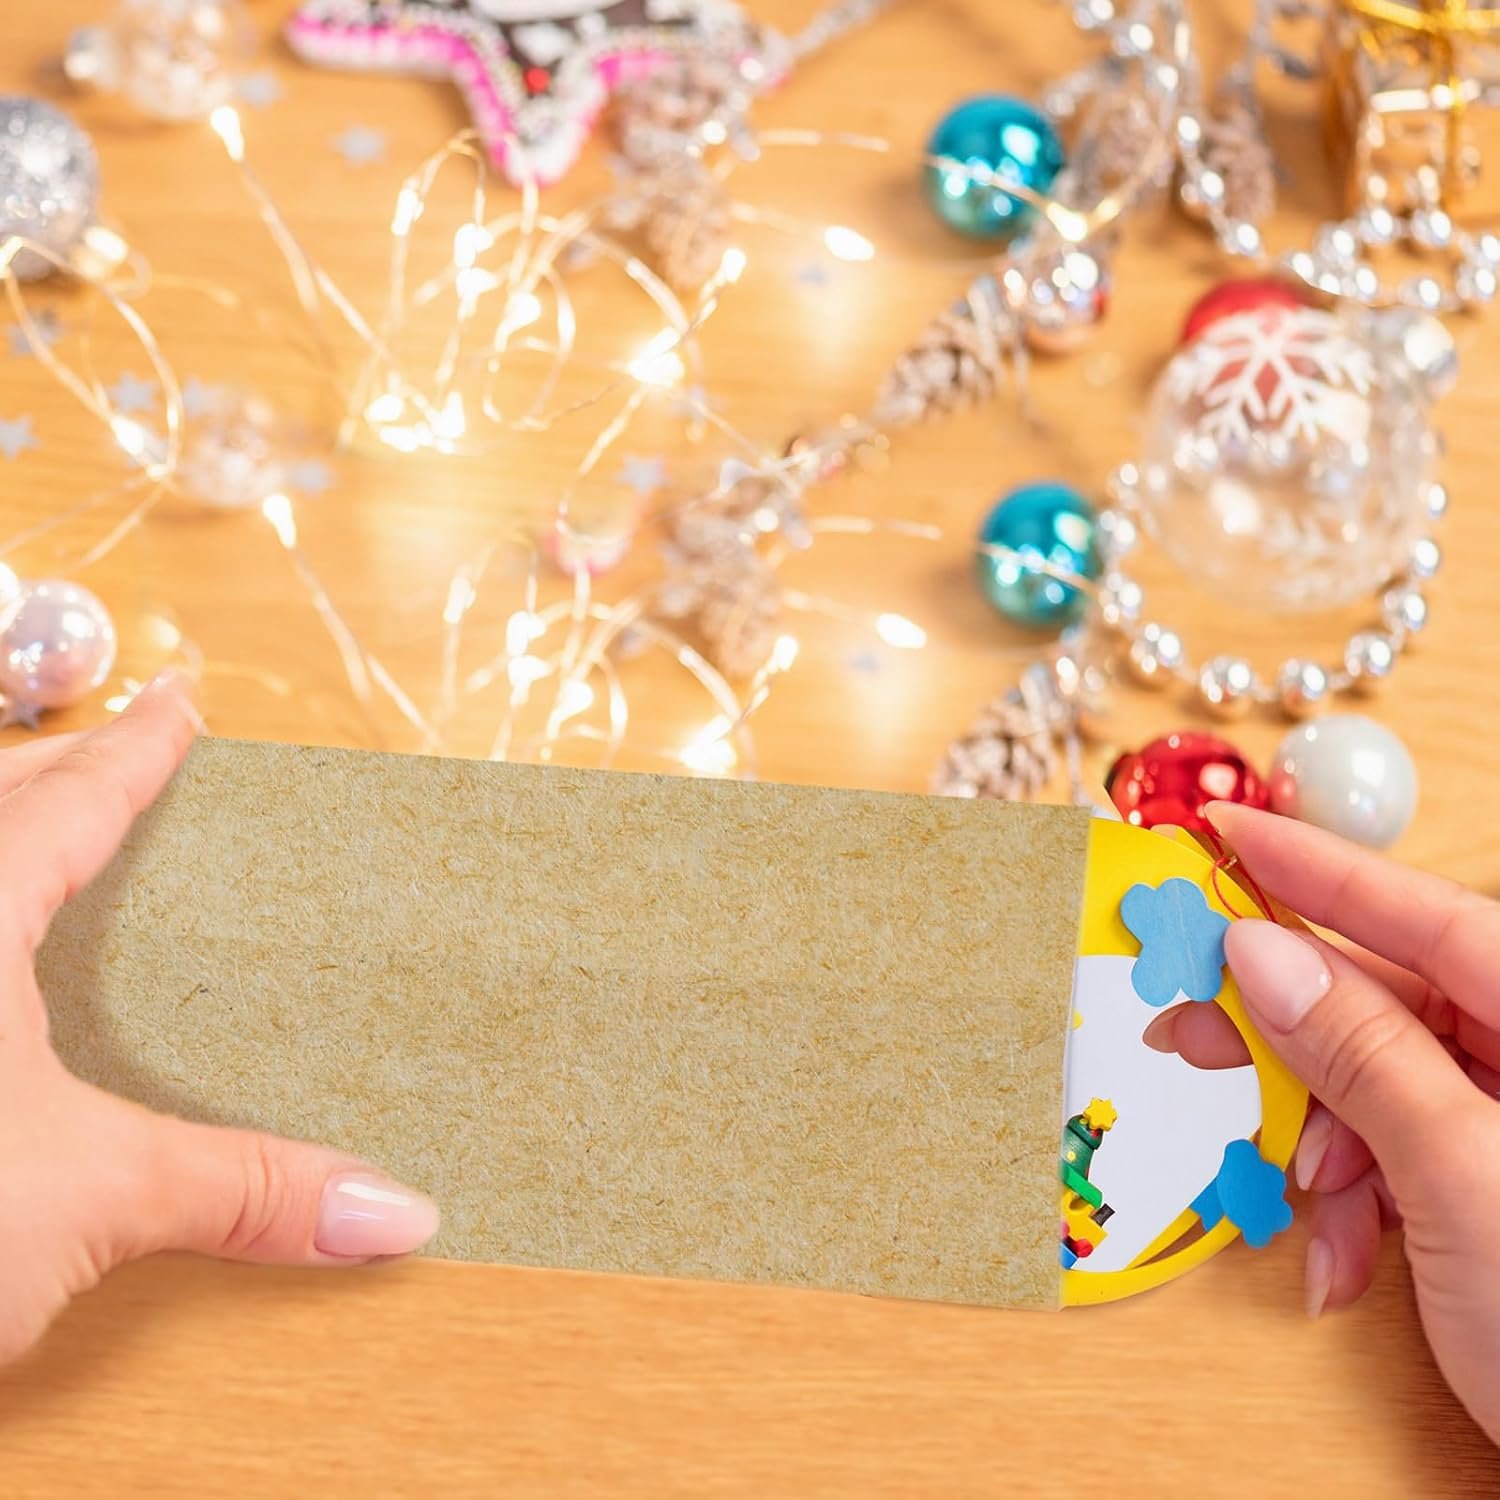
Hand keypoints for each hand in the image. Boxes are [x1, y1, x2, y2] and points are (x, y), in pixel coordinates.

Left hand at [0, 677, 438, 1363]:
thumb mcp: (85, 1196)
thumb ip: (242, 1189)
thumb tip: (391, 1211)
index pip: (75, 798)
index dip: (140, 747)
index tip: (183, 700)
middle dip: (55, 759)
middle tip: (118, 741)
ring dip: (1, 827)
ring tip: (43, 826)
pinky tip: (5, 981)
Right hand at [1144, 801, 1499, 1444]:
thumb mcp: (1463, 1183)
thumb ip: (1363, 1055)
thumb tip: (1259, 956)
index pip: (1429, 914)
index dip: (1317, 868)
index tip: (1224, 831)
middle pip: (1389, 1001)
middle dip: (1288, 1035)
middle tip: (1186, 1029)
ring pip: (1378, 1082)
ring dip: (1317, 1140)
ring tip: (1295, 1200)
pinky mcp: (1492, 1178)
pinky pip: (1397, 1148)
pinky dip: (1352, 1194)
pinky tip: (1339, 1253)